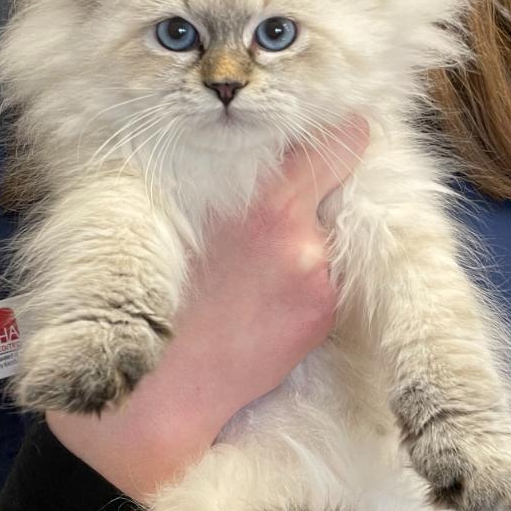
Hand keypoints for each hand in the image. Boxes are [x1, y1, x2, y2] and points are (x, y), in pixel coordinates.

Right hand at [46, 117, 370, 500]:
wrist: (163, 386)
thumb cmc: (160, 294)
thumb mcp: (181, 217)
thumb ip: (235, 184)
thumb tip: (273, 156)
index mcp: (266, 205)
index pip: (335, 148)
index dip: (344, 133)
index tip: (351, 125)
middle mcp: (302, 240)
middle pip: (337, 191)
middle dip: (322, 190)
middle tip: (294, 196)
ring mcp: (318, 281)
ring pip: (328, 238)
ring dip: (308, 242)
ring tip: (259, 267)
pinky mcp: (322, 316)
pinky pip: (325, 280)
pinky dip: (305, 282)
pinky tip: (264, 300)